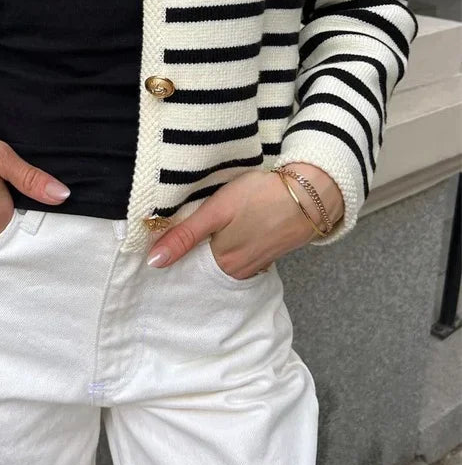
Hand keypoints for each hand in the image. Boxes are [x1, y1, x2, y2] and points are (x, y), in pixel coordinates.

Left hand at [146, 163, 344, 275]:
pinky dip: (230, 245)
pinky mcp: (268, 253)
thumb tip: (153, 263)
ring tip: (204, 229)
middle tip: (178, 231)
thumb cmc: (260, 197)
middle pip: (204, 265)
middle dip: (192, 252)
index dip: (174, 252)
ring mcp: (256, 264)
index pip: (186, 267)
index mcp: (222, 265)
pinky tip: (228, 231)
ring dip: (211, 248)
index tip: (160, 238)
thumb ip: (185, 236)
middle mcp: (239, 272)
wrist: (311, 192)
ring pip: (222, 260)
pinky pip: (240, 255)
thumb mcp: (216, 211)